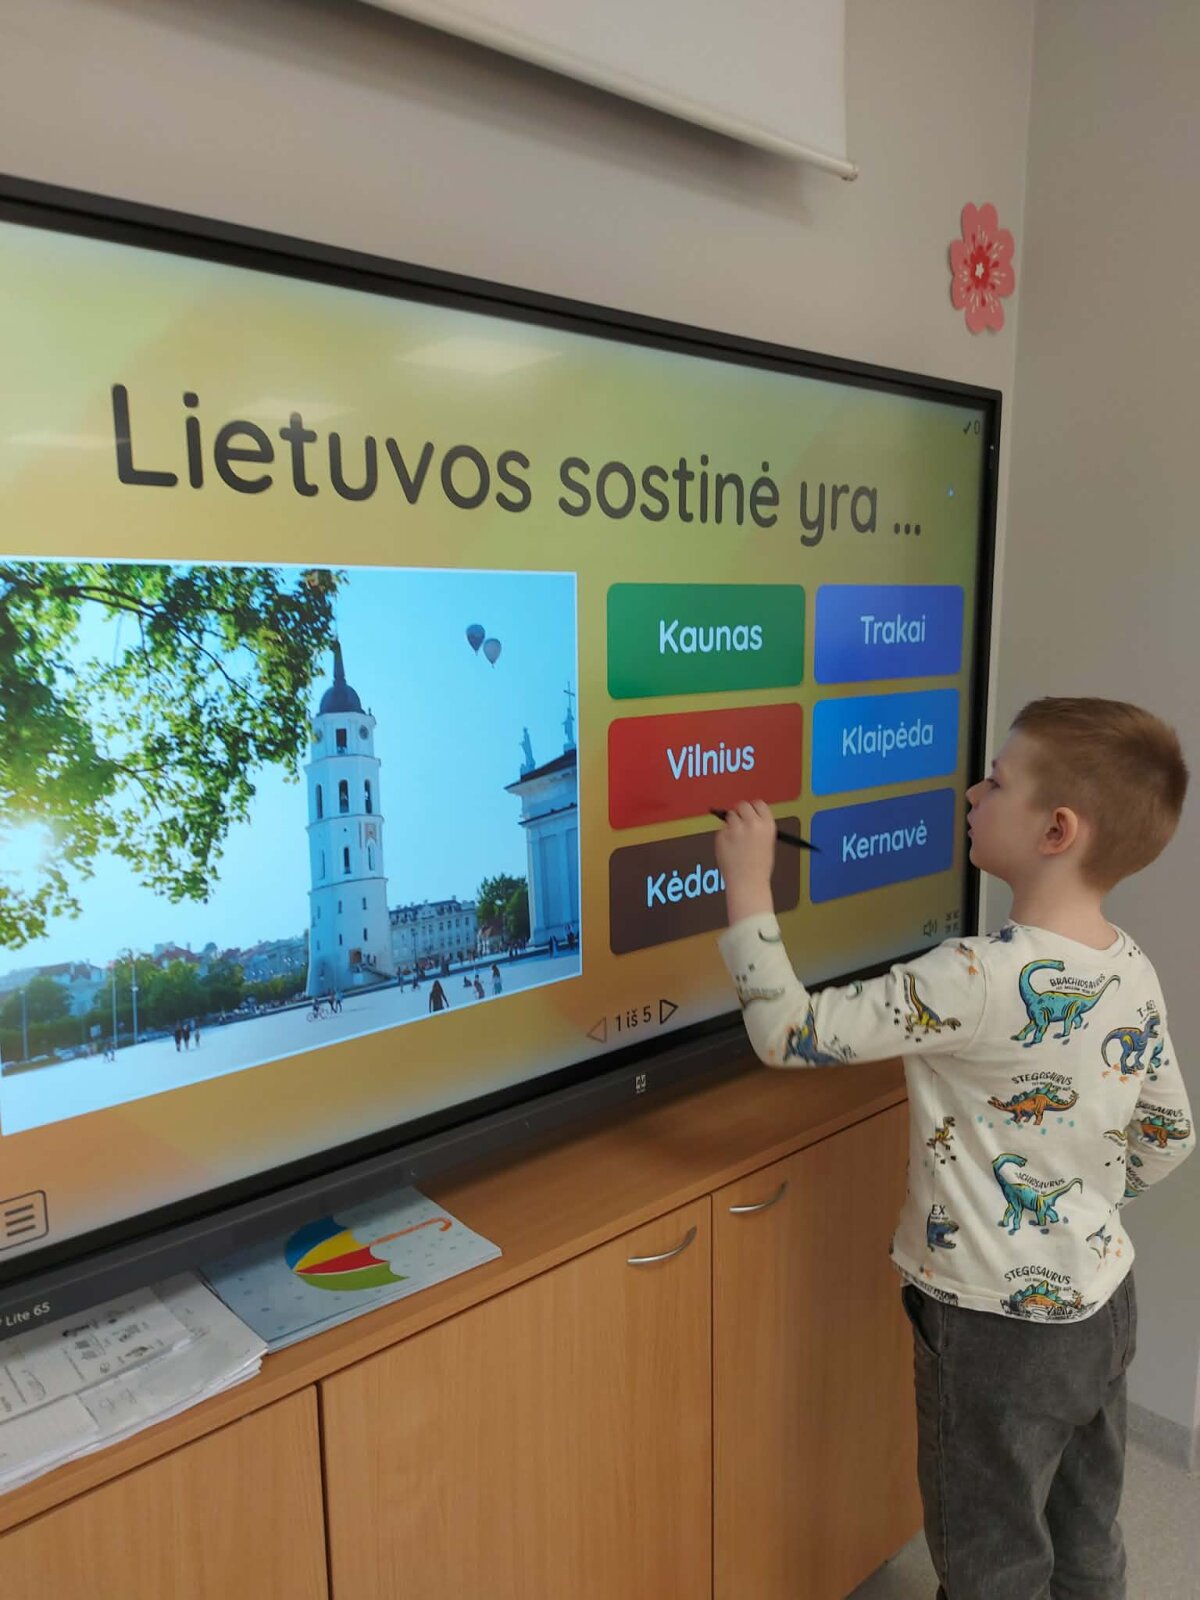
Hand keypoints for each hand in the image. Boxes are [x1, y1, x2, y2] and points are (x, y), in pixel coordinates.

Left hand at [715, 800, 777, 923]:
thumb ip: (758, 828)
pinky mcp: (722, 835)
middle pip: (742, 805)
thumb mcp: (767, 843)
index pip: (759, 804)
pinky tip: (730, 851)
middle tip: (738, 823)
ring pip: (730, 817)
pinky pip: (721, 831)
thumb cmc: (759, 868)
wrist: (748, 883)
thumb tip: (747, 817)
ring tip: (735, 843)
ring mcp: (736, 829)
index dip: (753, 808)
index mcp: (767, 825)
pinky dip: (723, 838)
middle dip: (739, 812)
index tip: (749, 812)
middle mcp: (752, 823)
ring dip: (730, 825)